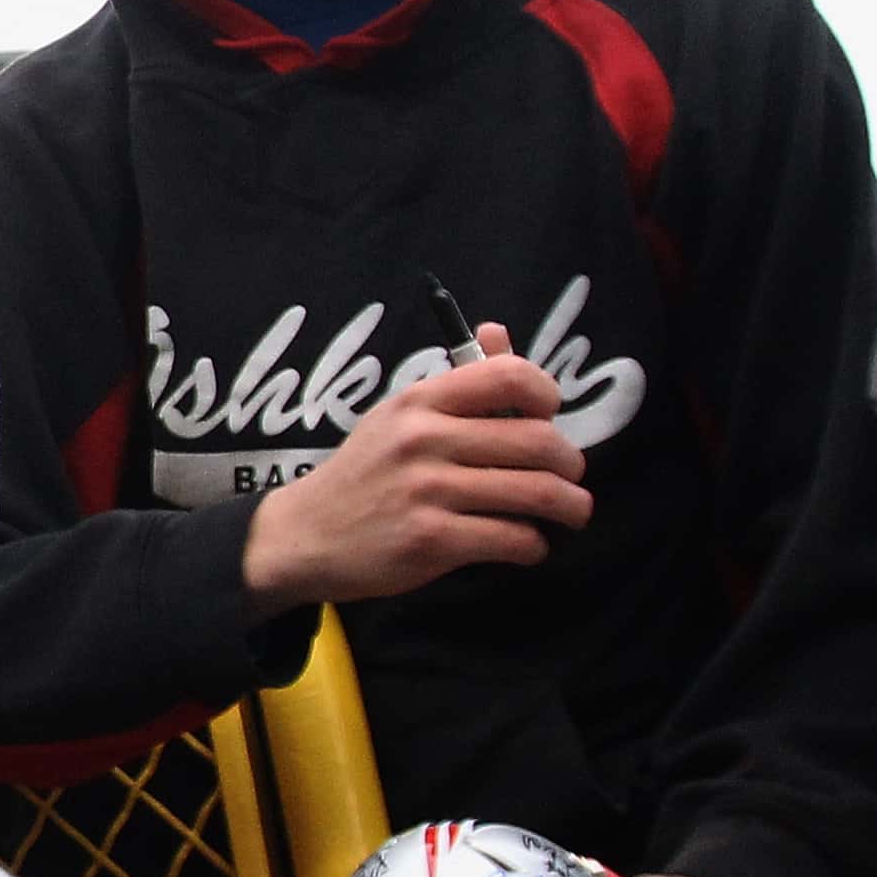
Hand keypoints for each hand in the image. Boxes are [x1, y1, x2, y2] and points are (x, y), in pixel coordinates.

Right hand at [240, 327, 592, 609]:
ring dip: (570, 506)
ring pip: (538, 493)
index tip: (550, 417)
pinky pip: (514, 539)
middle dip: (571, 464)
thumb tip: (498, 331)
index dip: (548, 394)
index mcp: (420, 401)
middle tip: (570, 478)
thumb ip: (458, 382)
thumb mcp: (399, 415)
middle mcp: (423, 439)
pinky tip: (525, 544)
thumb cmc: (365, 473)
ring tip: (570, 511)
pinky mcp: (430, 541)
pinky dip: (534, 545)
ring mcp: (426, 491)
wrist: (305, 534)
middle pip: (539, 441)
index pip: (510, 376)